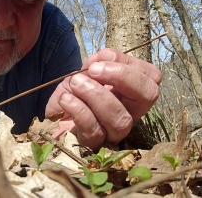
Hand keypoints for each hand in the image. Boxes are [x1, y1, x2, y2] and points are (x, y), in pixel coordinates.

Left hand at [45, 48, 161, 149]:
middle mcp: (129, 112)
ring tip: (75, 82)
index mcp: (131, 92)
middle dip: (122, 76)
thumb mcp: (84, 73)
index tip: (102, 58)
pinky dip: (78, 110)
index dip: (128, 64)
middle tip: (94, 70)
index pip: (151, 77)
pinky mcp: (94, 144)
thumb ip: (98, 63)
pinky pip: (94, 130)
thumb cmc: (72, 94)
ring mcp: (113, 132)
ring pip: (120, 118)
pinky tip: (66, 99)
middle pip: (148, 96)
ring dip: (96, 94)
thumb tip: (107, 56)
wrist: (51, 117)